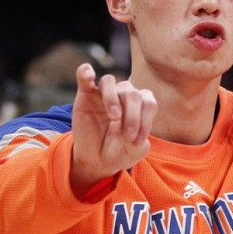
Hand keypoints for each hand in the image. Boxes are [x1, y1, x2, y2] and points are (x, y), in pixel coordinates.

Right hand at [70, 64, 156, 190]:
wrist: (98, 161)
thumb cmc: (121, 151)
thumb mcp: (135, 150)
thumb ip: (137, 137)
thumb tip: (122, 124)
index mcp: (141, 104)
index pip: (148, 103)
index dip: (146, 121)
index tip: (137, 142)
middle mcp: (124, 94)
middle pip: (132, 93)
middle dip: (132, 117)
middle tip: (126, 137)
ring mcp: (104, 94)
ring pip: (110, 82)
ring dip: (113, 99)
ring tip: (114, 117)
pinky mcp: (85, 96)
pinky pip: (84, 76)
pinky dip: (85, 72)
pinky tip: (89, 75)